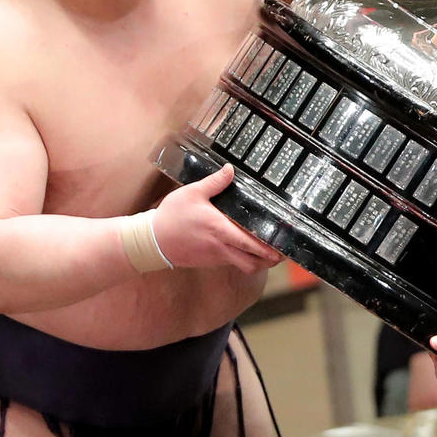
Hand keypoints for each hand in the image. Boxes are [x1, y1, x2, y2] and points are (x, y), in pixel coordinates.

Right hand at [150, 163, 282, 272]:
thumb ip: (215, 182)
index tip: (284, 246)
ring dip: (260, 262)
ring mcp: (216, 257)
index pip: (251, 243)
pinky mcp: (211, 261)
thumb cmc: (171, 216)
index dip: (270, 248)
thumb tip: (230, 170)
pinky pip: (234, 263)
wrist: (153, 240)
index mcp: (220, 230)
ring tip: (271, 252)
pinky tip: (250, 249)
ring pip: (245, 266)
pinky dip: (246, 259)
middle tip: (284, 251)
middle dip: (271, 260)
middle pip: (254, 262)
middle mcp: (221, 247)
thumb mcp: (192, 193)